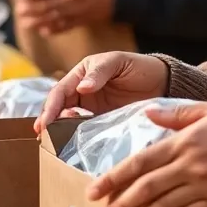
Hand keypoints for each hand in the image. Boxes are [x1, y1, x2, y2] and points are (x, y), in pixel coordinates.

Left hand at [15, 0, 114, 36]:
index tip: (19, 0)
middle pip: (46, 6)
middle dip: (30, 11)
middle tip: (18, 14)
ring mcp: (76, 11)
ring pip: (53, 18)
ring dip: (38, 22)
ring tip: (26, 25)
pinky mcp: (83, 20)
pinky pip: (66, 26)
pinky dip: (54, 30)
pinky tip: (44, 32)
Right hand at [35, 52, 167, 132]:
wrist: (163, 83)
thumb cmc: (140, 67)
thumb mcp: (119, 62)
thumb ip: (100, 72)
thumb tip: (81, 87)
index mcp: (83, 73)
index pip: (61, 90)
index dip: (50, 106)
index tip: (44, 122)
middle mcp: (82, 92)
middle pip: (59, 107)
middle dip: (49, 120)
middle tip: (43, 135)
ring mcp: (91, 109)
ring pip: (68, 120)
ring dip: (59, 130)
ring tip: (55, 140)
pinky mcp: (102, 123)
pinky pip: (84, 131)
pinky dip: (75, 137)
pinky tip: (72, 144)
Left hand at [88, 100, 206, 206]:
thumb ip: (177, 114)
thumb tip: (147, 114)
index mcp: (186, 140)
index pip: (142, 161)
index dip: (115, 176)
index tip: (95, 189)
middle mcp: (191, 165)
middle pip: (147, 188)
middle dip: (121, 203)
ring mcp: (205, 186)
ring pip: (164, 206)